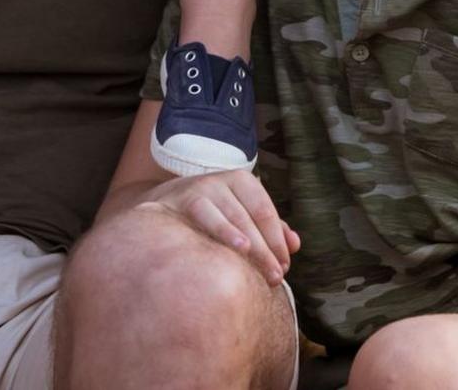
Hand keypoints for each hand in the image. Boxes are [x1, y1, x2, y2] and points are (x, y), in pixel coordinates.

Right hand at [132, 170, 299, 286]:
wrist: (162, 207)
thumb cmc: (211, 215)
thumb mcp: (241, 216)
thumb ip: (270, 230)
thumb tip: (295, 244)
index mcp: (242, 181)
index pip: (266, 212)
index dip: (277, 240)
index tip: (284, 266)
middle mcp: (222, 181)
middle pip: (252, 217)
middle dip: (267, 250)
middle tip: (276, 277)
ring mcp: (202, 188)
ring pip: (234, 217)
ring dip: (253, 247)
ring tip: (265, 270)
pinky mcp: (183, 200)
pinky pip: (208, 216)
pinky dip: (226, 231)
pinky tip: (239, 247)